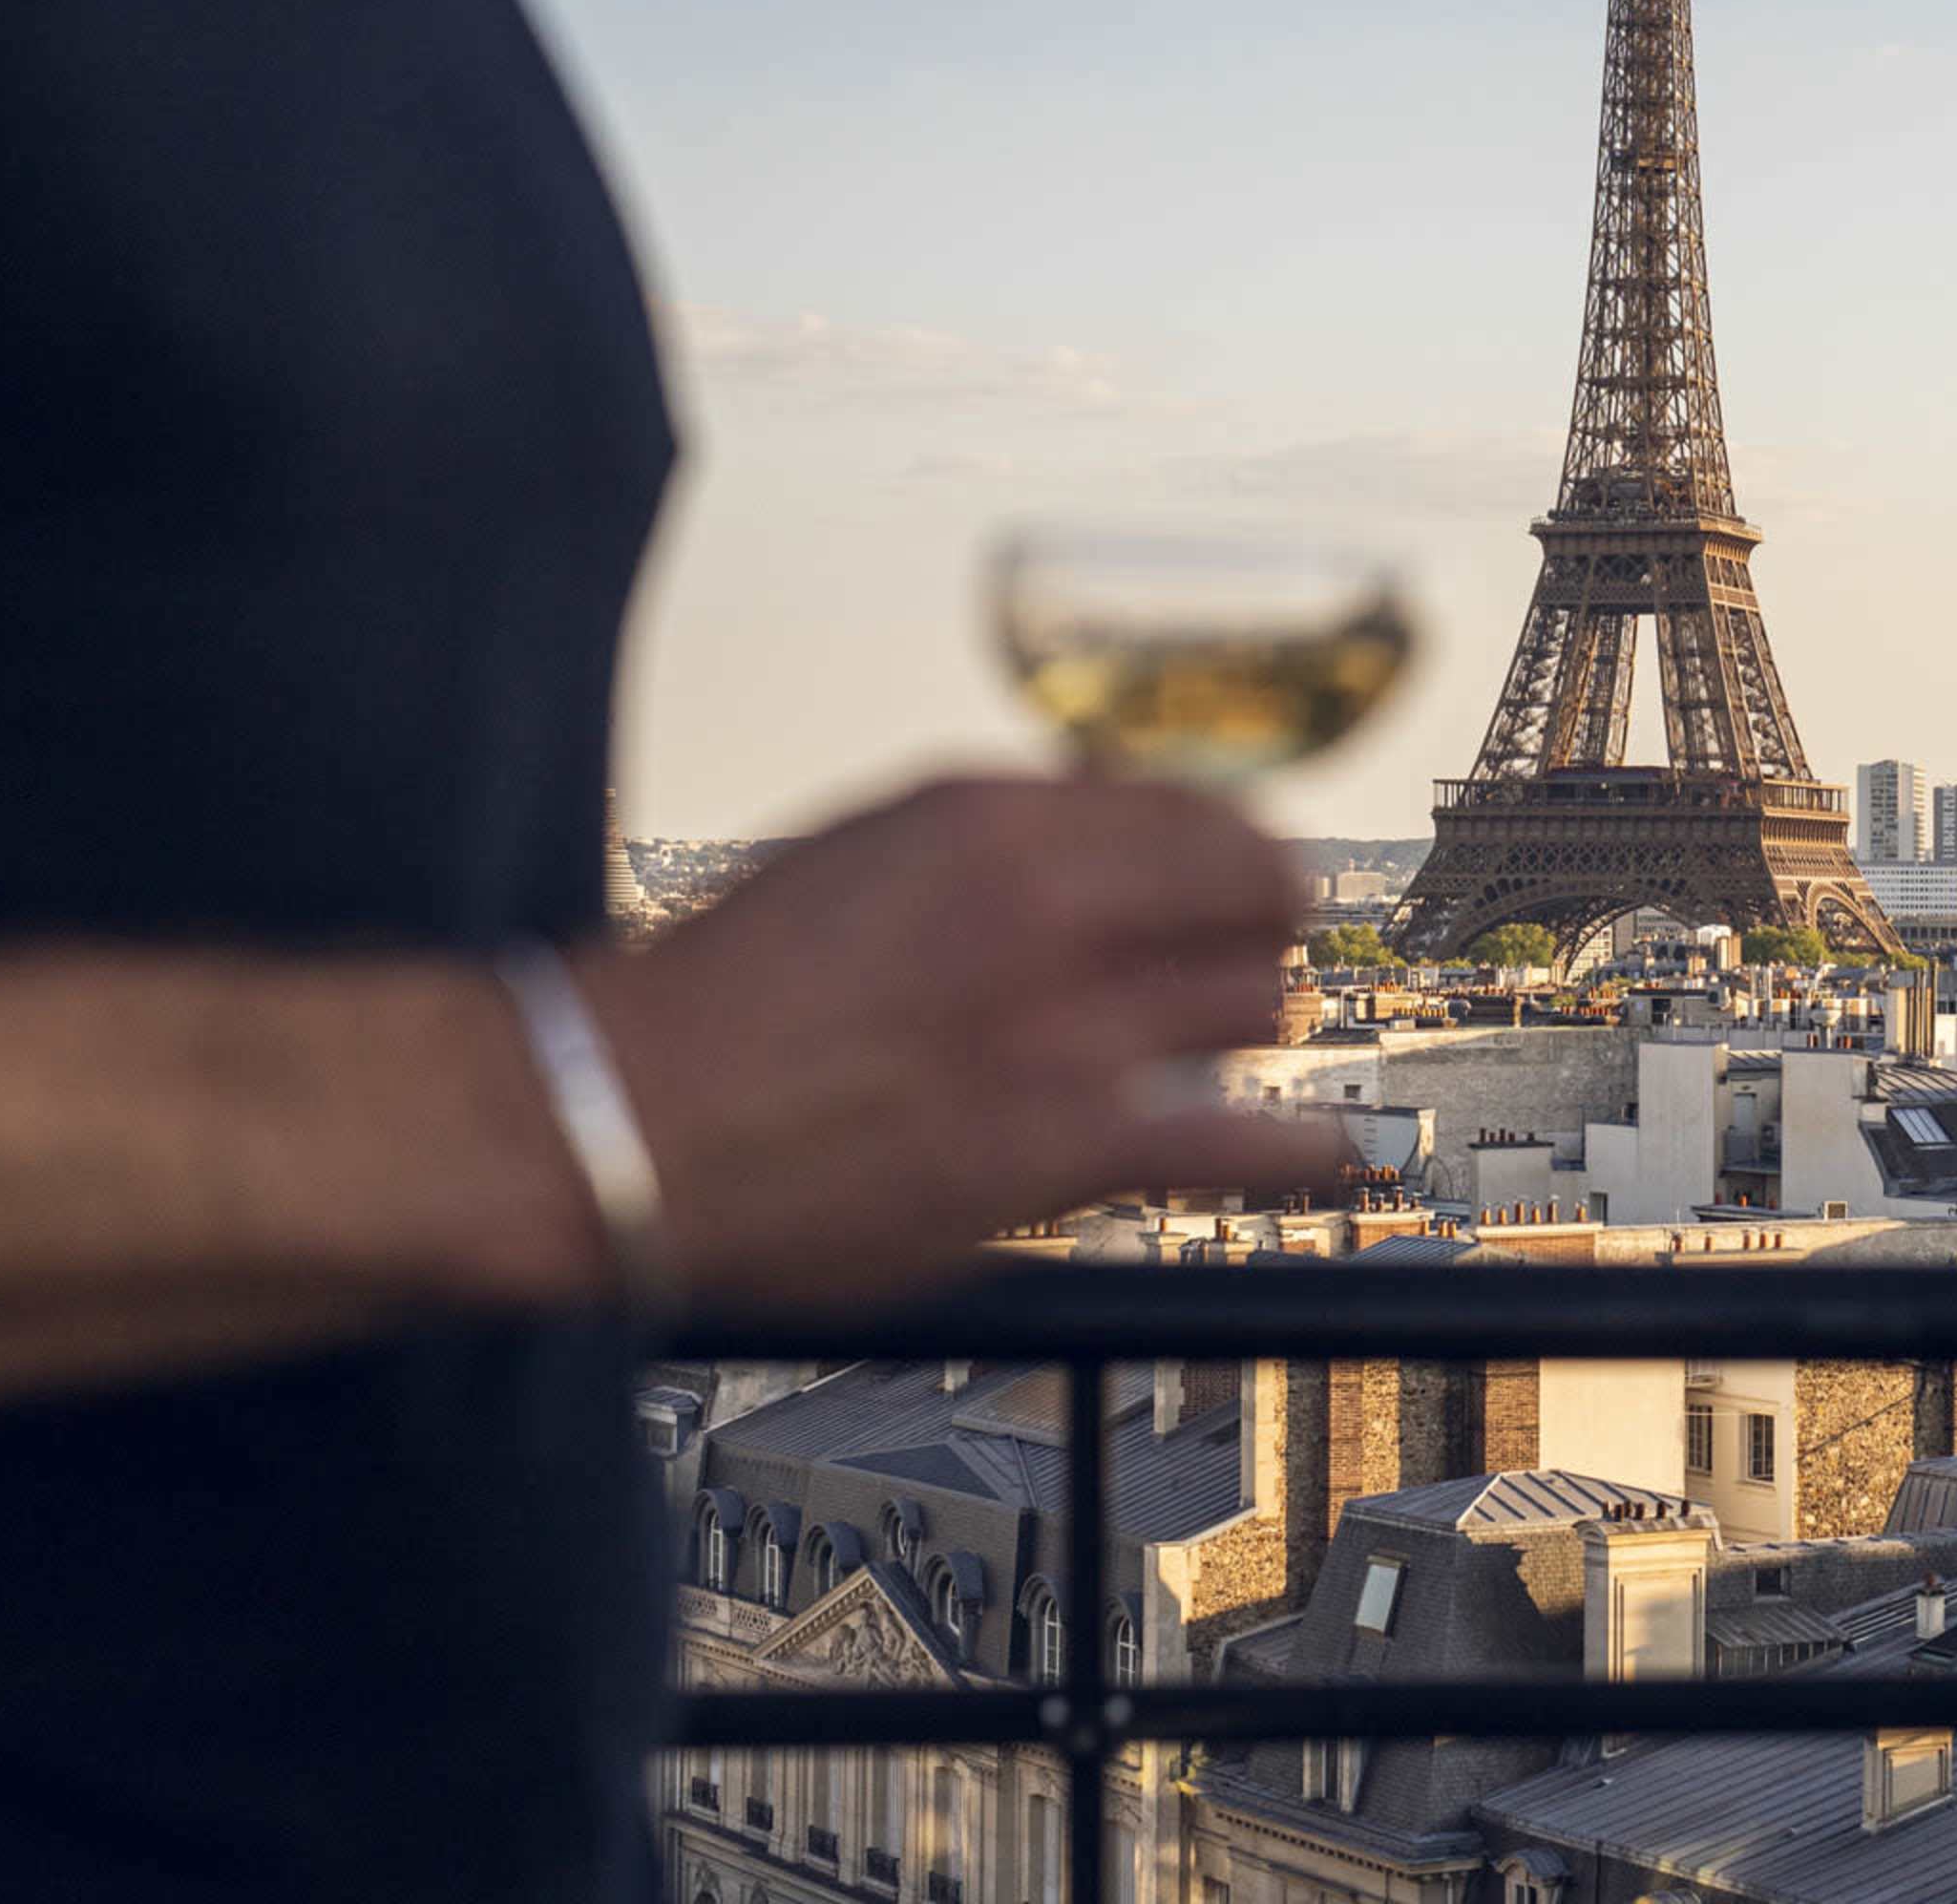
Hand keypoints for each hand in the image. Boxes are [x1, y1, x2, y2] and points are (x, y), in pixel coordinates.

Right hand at [571, 773, 1333, 1303]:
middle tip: (1243, 953)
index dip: (1229, 847)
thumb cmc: (724, 996)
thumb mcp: (865, 854)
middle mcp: (1047, 907)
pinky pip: (1241, 1142)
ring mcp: (1064, 1029)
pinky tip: (1332, 1152)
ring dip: (1251, 1021)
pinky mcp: (1063, 1147)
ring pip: (1255, 1002)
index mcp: (993, 819)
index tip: (1233, 877)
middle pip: (1252, 894)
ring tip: (1233, 1040)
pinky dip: (1303, 1148)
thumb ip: (993, 842)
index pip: (1192, 806)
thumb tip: (1102, 838)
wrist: (625, 1120)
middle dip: (1257, 924)